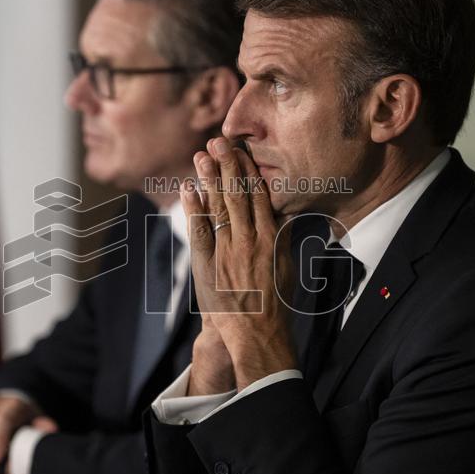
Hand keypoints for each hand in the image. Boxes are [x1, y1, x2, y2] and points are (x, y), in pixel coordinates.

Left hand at [181, 138, 297, 389]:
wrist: (253, 332)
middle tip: (218, 141)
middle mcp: (249, 241)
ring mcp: (226, 251)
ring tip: (201, 155)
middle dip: (227, 165)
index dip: (248, 171)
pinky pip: (199, 231)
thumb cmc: (274, 303)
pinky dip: (193, 209)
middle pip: (237, 196)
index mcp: (270, 239)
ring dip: (209, 179)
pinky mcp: (207, 264)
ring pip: (217, 208)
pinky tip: (188, 189)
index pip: (259, 197)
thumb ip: (282, 238)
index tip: (241, 150)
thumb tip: (283, 213)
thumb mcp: (286, 267)